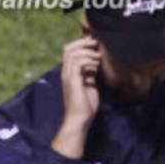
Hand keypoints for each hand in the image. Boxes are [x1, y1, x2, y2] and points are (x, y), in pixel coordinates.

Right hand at [52, 37, 101, 159]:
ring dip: (87, 52)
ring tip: (98, 57)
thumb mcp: (89, 85)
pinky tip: (96, 67)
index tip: (94, 44)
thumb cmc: (85, 106)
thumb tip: (94, 64)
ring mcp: (68, 76)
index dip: (80, 43)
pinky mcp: (73, 81)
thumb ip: (89, 74)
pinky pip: (78, 63)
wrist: (79, 120)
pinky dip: (89, 61)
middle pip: (68, 48)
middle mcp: (66, 72)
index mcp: (69, 73)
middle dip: (82, 43)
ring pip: (72, 53)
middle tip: (95, 44)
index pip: (69, 51)